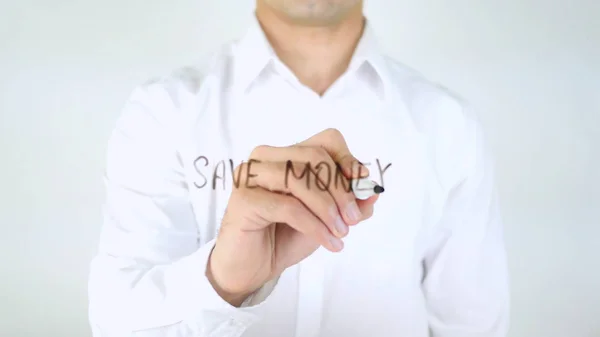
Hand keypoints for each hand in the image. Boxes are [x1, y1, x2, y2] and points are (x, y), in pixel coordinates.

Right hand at [206, 128, 378, 305]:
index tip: (363, 183)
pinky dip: (315, 225)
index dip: (347, 159)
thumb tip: (373, 191)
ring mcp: (251, 176)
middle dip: (340, 189)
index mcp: (287, 154)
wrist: (253, 268)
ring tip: (341, 232)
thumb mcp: (327, 218)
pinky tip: (329, 242)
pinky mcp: (244, 199)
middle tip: (352, 219)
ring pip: (299, 178)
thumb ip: (350, 204)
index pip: (325, 141)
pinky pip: (288, 206)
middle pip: (314, 156)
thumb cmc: (286, 236)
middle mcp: (266, 158)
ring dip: (328, 208)